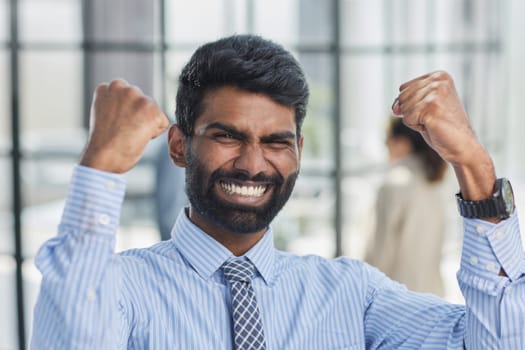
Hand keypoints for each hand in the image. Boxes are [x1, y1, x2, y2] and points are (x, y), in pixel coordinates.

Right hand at [80, 80, 168, 173]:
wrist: (103, 156)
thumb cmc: (103, 143)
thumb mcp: (104, 115)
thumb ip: (117, 105)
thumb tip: (132, 110)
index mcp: (108, 88)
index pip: (129, 97)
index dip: (126, 114)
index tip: (117, 124)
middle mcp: (123, 87)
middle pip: (143, 102)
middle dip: (138, 116)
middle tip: (124, 131)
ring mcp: (138, 97)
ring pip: (153, 112)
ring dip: (146, 124)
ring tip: (130, 134)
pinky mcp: (152, 109)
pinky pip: (163, 123)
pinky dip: (154, 133)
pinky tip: (139, 137)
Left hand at [392, 71, 495, 201]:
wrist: (462, 145)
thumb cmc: (442, 126)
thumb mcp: (422, 108)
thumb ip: (404, 102)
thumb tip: (395, 108)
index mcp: (439, 76)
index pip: (403, 88)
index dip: (411, 104)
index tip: (432, 110)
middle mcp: (438, 81)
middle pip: (401, 97)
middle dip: (412, 112)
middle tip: (433, 118)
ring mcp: (436, 93)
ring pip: (403, 109)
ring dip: (415, 120)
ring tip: (434, 122)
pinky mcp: (432, 108)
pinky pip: (407, 119)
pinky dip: (416, 127)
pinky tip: (433, 127)